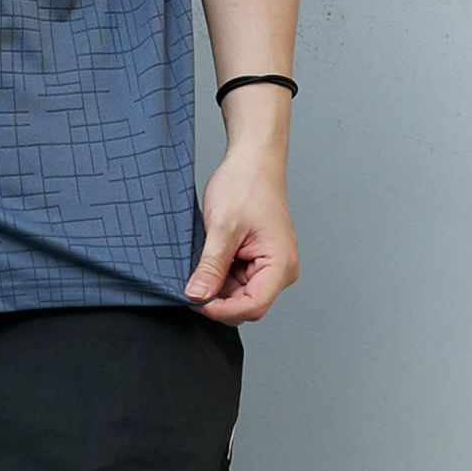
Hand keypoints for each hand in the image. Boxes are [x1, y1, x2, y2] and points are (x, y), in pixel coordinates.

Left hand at [184, 146, 298, 324]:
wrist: (252, 159)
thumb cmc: (246, 184)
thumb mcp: (223, 228)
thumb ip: (211, 266)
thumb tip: (197, 296)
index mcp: (281, 264)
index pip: (252, 307)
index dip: (221, 310)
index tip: (195, 301)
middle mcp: (280, 271)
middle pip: (244, 306)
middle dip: (216, 300)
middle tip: (190, 285)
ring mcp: (268, 268)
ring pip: (236, 297)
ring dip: (215, 289)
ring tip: (200, 265)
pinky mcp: (255, 263)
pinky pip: (234, 283)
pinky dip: (217, 278)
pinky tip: (207, 262)